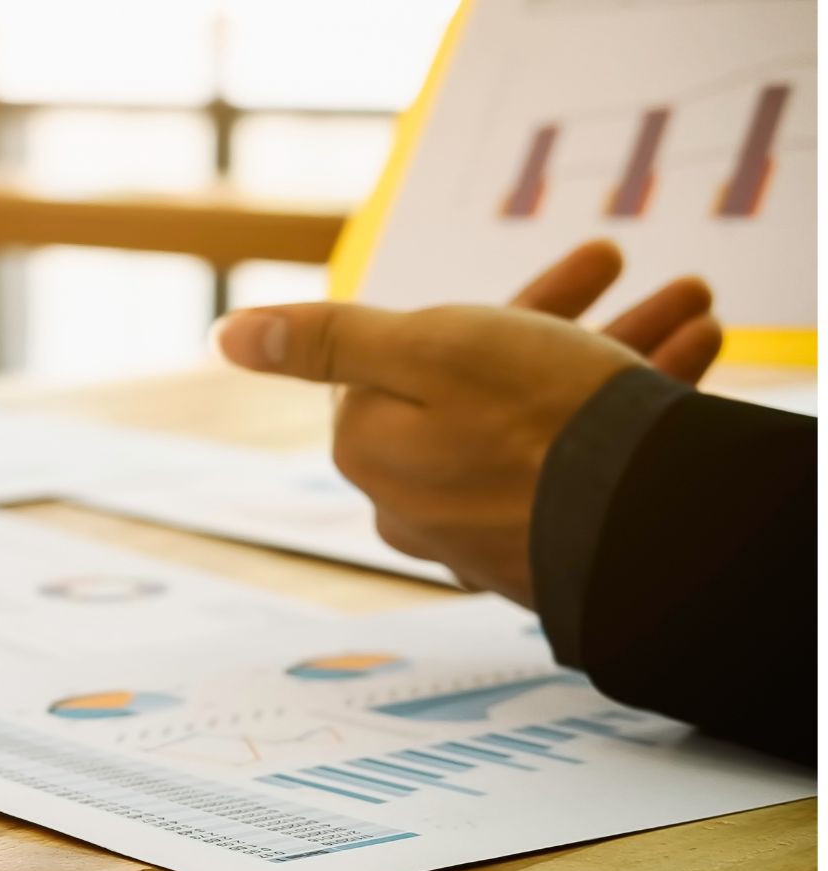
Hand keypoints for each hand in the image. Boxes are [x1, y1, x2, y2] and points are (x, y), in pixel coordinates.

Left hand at [211, 241, 723, 604]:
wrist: (655, 527)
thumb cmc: (537, 422)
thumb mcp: (426, 347)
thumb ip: (328, 339)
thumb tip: (226, 334)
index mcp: (370, 448)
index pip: (407, 357)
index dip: (487, 308)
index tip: (575, 268)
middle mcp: (414, 501)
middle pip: (481, 382)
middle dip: (564, 319)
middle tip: (623, 269)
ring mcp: (482, 532)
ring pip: (544, 417)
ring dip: (615, 350)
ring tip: (691, 305)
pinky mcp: (545, 554)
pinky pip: (578, 466)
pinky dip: (626, 409)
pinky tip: (688, 358)